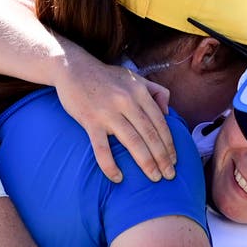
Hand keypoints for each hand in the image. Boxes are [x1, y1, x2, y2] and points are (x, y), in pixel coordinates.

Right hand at [54, 54, 175, 182]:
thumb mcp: (134, 77)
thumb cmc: (105, 77)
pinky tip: (118, 178)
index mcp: (139, 92)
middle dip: (162, 158)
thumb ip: (155, 90)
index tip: (174, 160)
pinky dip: (110, 165)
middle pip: (150, 135)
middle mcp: (127, 101)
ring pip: (133, 142)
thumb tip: (168, 111)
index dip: (169, 144)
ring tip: (154, 178)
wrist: (72, 68)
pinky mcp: (90, 121)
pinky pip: (102, 148)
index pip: (160, 122)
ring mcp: (108, 112)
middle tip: (169, 176)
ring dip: (146, 163)